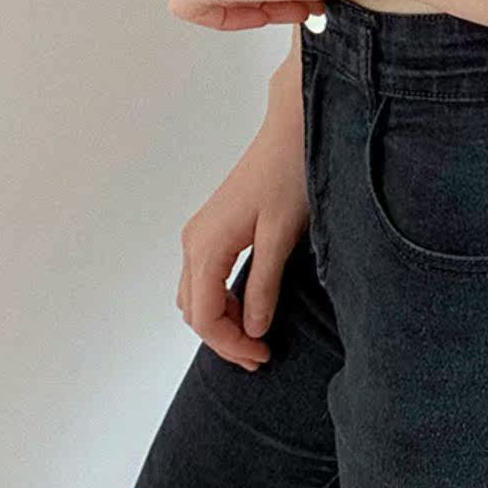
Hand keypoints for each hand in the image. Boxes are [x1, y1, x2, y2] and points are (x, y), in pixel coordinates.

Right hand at [176, 62, 309, 369]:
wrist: (292, 131)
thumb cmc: (290, 175)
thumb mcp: (282, 235)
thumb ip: (264, 285)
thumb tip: (253, 329)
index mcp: (206, 245)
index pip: (205, 316)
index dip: (230, 345)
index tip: (263, 357)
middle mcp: (195, 241)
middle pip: (194, 310)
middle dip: (224, 338)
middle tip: (262, 355)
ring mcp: (201, 232)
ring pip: (198, 295)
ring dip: (222, 320)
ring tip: (258, 336)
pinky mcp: (214, 226)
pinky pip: (206, 277)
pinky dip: (222, 299)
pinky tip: (251, 305)